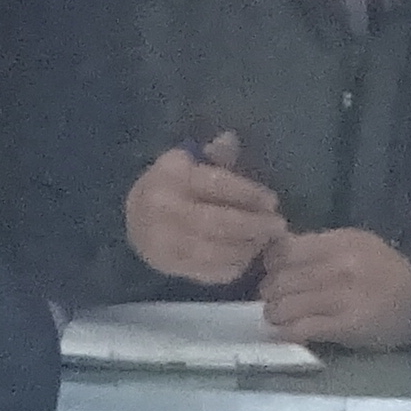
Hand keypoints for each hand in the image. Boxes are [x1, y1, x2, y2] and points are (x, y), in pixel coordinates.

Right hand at [126, 134, 287, 286]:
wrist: (132, 219)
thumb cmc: (170, 185)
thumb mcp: (187, 161)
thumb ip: (214, 155)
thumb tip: (231, 139)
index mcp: (172, 176)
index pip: (217, 185)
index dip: (249, 194)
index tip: (272, 201)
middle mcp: (164, 209)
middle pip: (218, 222)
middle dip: (254, 225)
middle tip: (278, 226)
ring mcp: (164, 241)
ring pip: (214, 251)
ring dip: (247, 248)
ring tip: (265, 242)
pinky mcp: (168, 266)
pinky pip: (207, 271)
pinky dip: (232, 266)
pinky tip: (247, 257)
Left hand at [259, 227, 410, 351]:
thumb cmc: (381, 268)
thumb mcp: (353, 242)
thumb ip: (317, 245)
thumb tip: (275, 252)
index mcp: (338, 242)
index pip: (284, 251)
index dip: (270, 263)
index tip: (271, 271)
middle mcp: (339, 268)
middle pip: (281, 280)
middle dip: (268, 292)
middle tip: (270, 298)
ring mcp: (342, 298)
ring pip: (286, 306)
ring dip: (274, 314)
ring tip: (277, 316)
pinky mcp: (346, 326)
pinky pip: (303, 329)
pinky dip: (287, 332)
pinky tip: (286, 332)